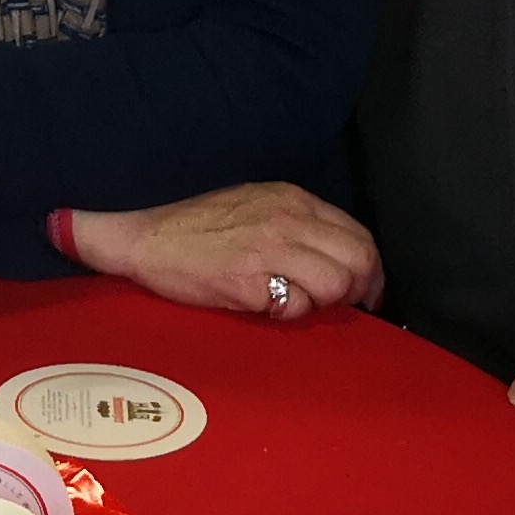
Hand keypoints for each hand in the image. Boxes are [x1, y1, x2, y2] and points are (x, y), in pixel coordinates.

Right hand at [63, 183, 382, 321]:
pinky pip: (298, 306)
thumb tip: (336, 257)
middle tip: (340, 306)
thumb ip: (296, 223)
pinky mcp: (252, 281)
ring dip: (323, 303)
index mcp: (293, 199)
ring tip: (295, 304)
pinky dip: (290, 314)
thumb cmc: (197, 227)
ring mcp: (272, 249)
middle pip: (359, 259)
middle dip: (358, 290)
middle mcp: (289, 220)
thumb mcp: (255, 204)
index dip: (368, 269)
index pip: (358, 234)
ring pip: (336, 284)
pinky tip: (267, 308)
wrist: (147, 239)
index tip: (362, 290)